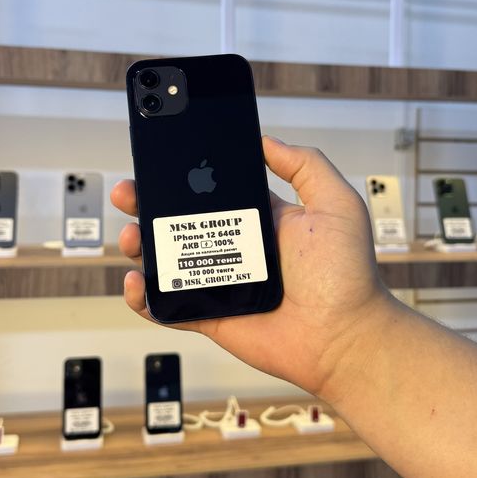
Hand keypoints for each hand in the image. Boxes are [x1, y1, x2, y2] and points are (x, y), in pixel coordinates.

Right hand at [111, 136, 392, 401]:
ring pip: (166, 260)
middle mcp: (235, 248)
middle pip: (179, 223)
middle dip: (148, 205)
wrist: (345, 337)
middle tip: (129, 194)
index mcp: (258, 219)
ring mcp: (220, 282)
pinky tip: (136, 282)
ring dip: (139, 246)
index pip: (209, 192)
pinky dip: (144, 297)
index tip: (158, 164)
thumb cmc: (347, 273)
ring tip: (130, 236)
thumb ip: (304, 165)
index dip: (181, 179)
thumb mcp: (335, 203)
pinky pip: (167, 306)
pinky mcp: (210, 315)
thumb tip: (266, 140)